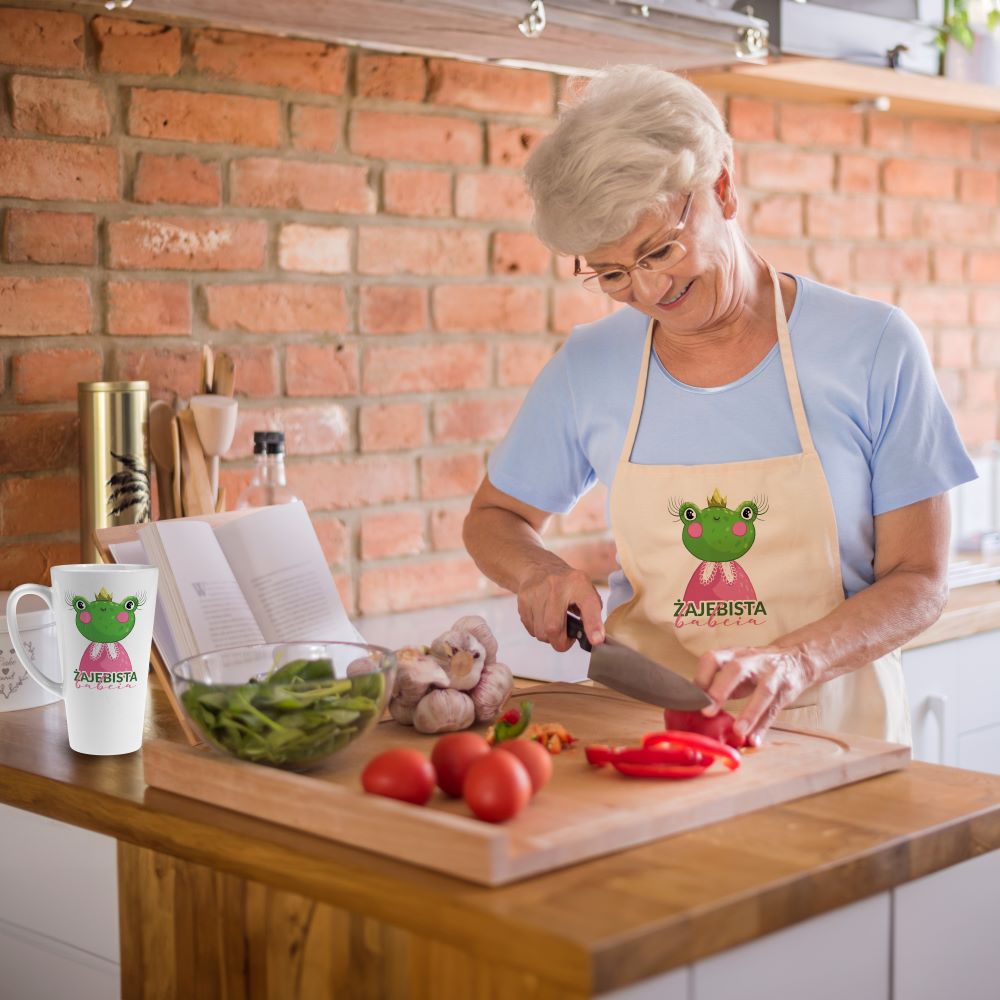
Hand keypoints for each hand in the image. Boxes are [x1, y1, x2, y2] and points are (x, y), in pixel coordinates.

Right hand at [516, 566, 603, 651]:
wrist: (539, 568)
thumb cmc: (567, 585)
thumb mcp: (586, 592)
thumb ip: (592, 614)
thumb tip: (594, 637)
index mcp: (579, 584)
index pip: (588, 606)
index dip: (593, 625)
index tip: (596, 640)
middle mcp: (557, 585)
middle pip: (554, 628)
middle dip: (561, 642)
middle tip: (566, 639)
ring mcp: (537, 591)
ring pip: (540, 632)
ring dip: (548, 636)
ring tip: (554, 625)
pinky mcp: (524, 598)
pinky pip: (530, 628)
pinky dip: (538, 630)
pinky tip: (542, 618)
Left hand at [693, 645, 812, 745]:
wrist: (795, 658)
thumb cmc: (755, 668)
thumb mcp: (735, 669)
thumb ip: (717, 684)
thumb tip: (692, 708)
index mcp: (734, 654)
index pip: (713, 658)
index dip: (701, 677)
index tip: (690, 699)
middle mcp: (752, 660)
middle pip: (736, 670)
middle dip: (720, 690)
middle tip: (707, 712)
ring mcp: (772, 674)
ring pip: (764, 691)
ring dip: (750, 713)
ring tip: (738, 732)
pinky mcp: (786, 689)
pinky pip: (775, 710)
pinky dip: (764, 726)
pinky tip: (755, 740)